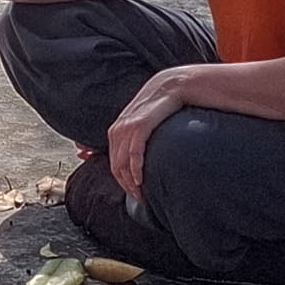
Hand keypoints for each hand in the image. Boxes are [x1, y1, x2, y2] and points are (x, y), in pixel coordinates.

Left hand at [106, 65, 201, 198]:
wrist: (171, 86)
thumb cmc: (160, 108)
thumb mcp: (143, 124)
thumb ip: (137, 139)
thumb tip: (136, 157)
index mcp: (116, 132)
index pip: (113, 163)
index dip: (121, 181)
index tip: (133, 193)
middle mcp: (117, 131)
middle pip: (116, 167)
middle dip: (126, 186)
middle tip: (139, 198)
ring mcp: (126, 128)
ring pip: (122, 163)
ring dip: (130, 182)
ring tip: (141, 194)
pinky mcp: (138, 126)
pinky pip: (133, 154)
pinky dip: (135, 169)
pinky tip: (140, 180)